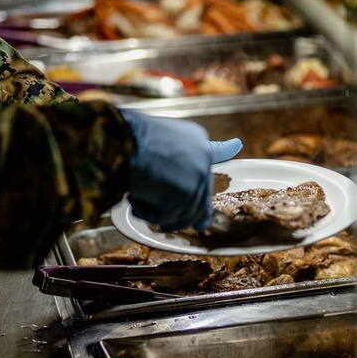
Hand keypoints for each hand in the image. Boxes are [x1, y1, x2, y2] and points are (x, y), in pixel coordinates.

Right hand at [120, 110, 241, 230]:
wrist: (120, 141)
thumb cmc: (127, 140)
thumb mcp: (155, 142)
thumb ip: (173, 160)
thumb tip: (177, 186)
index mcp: (195, 139)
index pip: (215, 148)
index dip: (225, 150)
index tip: (236, 145)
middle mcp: (202, 158)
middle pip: (196, 198)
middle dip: (175, 209)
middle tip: (155, 207)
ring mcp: (198, 177)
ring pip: (182, 214)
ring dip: (154, 211)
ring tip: (136, 194)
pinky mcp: (188, 194)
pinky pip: (166, 218)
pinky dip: (146, 213)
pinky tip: (135, 196)